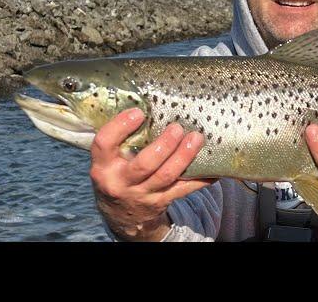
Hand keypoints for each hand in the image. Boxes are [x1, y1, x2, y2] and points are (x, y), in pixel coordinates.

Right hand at [89, 107, 213, 240]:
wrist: (122, 215)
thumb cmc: (118, 174)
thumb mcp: (109, 160)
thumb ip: (122, 139)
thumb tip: (149, 103)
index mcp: (103, 166)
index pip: (105, 144)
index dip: (120, 127)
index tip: (139, 112)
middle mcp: (121, 182)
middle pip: (144, 164)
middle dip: (164, 145)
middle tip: (177, 127)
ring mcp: (142, 194)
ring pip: (167, 176)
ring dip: (184, 156)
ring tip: (197, 138)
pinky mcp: (162, 202)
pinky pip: (185, 190)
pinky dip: (201, 178)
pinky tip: (214, 167)